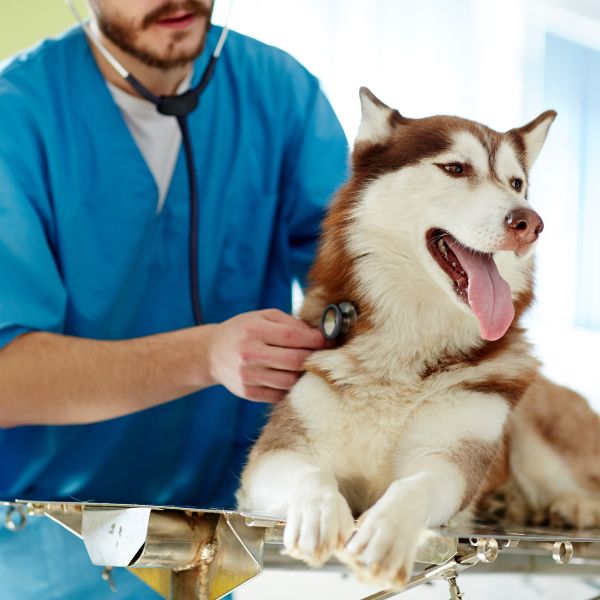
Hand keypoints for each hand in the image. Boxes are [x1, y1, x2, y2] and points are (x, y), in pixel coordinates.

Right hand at [207, 309, 327, 402]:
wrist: (212, 353)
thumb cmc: (243, 331)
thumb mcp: (262, 317)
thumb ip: (290, 323)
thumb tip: (319, 335)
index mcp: (253, 330)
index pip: (292, 337)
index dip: (315, 340)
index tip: (327, 340)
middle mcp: (249, 353)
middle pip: (294, 361)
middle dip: (313, 358)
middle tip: (322, 355)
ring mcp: (247, 375)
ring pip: (289, 381)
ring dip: (302, 374)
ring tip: (306, 366)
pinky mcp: (247, 392)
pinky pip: (279, 394)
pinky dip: (289, 387)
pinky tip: (291, 377)